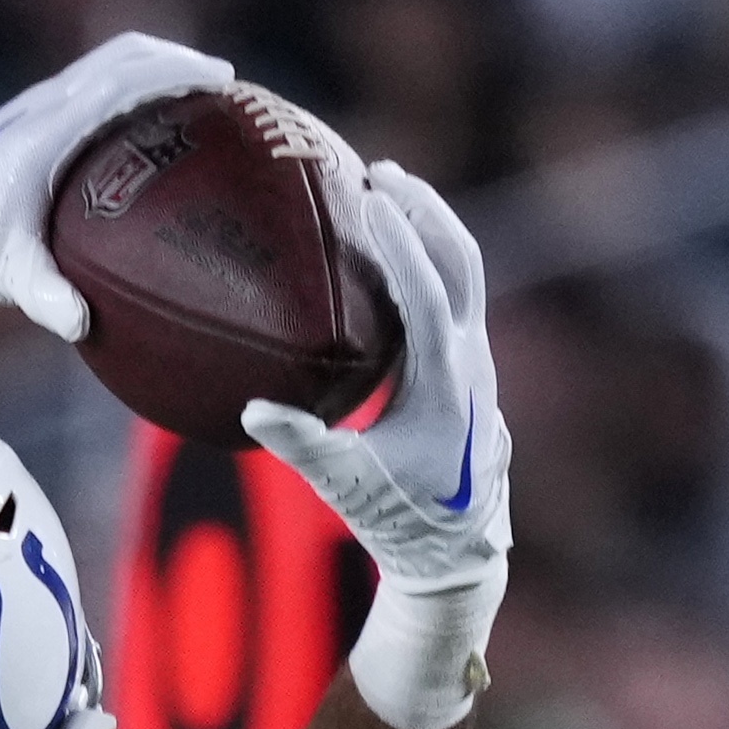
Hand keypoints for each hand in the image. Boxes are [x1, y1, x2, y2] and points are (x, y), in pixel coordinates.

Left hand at [0, 32, 239, 335]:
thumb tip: (82, 324)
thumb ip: (43, 295)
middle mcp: (44, 105)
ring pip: (106, 67)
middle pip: (124, 55)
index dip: (180, 72)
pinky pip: (91, 91)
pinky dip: (129, 94)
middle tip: (228, 89)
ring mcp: (36, 109)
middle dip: (178, 61)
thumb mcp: (1, 272)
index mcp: (48, 126)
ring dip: (153, 72)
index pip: (126, 77)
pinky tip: (149, 133)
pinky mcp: (30, 124)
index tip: (226, 84)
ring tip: (200, 102)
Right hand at [241, 149, 507, 728]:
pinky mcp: (469, 370)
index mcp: (447, 381)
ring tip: (389, 192)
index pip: (425, 290)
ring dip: (431, 227)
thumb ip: (302, 445)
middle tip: (377, 173)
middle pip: (459, 260)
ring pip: (464, 272)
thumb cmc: (400, 521)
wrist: (457, 555)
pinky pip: (453, 295)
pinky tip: (392, 252)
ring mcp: (476, 363)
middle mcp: (471, 362)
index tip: (367, 194)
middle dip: (423, 210)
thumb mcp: (346, 486)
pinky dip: (428, 260)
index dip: (398, 239)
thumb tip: (252, 409)